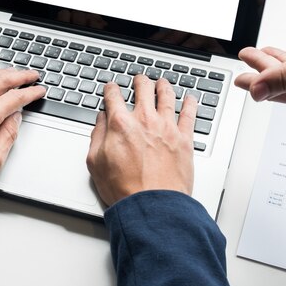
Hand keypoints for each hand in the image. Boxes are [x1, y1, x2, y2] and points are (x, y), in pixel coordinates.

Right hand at [86, 75, 198, 205]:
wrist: (152, 205)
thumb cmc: (125, 189)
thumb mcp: (95, 163)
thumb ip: (96, 137)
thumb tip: (100, 121)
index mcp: (120, 124)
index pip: (113, 96)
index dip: (111, 89)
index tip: (111, 88)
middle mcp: (145, 120)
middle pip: (143, 88)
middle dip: (139, 81)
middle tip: (139, 80)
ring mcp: (167, 128)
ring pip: (167, 95)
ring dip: (163, 85)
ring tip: (162, 82)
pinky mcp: (184, 139)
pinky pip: (190, 114)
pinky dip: (190, 103)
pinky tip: (190, 99)